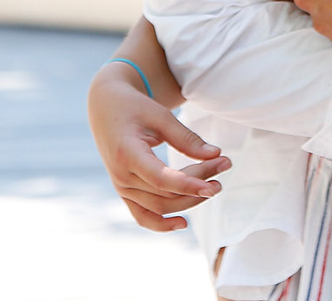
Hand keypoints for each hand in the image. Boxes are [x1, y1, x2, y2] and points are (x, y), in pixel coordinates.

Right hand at [87, 62, 230, 230]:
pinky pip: (142, 216)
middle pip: (166, 192)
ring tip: (215, 183)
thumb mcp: (160, 116)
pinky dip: (161, 224)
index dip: (189, 184)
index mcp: (127, 154)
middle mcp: (121, 176)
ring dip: (190, 199)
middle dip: (199, 183)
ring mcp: (121, 187)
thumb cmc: (134, 108)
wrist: (106, 108)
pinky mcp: (125, 192)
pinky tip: (183, 223)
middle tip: (225, 164)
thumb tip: (216, 154)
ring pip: (160, 206)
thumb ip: (186, 138)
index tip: (214, 184)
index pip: (161, 179)